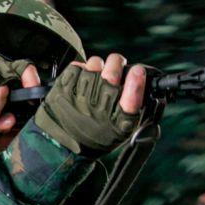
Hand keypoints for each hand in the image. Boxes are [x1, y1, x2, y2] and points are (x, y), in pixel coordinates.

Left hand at [32, 54, 148, 155]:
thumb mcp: (122, 127)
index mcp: (120, 122)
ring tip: (97, 74)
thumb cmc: (99, 131)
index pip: (131, 101)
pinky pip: (77, 66)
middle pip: (112, 75)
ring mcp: (80, 99)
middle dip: (117, 63)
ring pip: (95, 64)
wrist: (67, 142)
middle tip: (117, 63)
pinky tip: (82, 79)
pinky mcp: (64, 90)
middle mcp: (100, 110)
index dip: (135, 84)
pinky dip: (81, 68)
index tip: (138, 71)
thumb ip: (134, 105)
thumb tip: (141, 77)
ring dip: (98, 65)